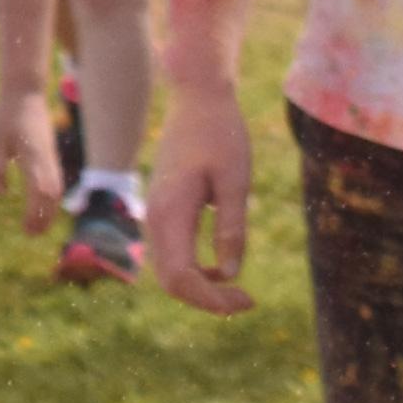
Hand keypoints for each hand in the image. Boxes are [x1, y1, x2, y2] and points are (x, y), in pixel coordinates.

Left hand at [0, 82, 64, 234]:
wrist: (25, 94)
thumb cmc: (7, 117)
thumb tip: (2, 194)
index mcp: (33, 158)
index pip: (39, 192)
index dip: (36, 213)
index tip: (26, 229)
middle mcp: (46, 160)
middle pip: (51, 195)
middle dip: (44, 218)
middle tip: (31, 235)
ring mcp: (51, 158)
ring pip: (56, 189)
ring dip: (49, 210)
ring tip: (38, 227)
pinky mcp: (50, 155)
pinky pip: (55, 181)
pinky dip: (51, 198)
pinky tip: (43, 207)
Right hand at [146, 72, 255, 316]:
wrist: (197, 101)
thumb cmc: (221, 135)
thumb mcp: (235, 181)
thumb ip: (232, 227)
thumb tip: (231, 273)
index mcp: (170, 213)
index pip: (180, 277)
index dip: (210, 299)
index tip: (246, 300)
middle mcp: (155, 220)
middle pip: (171, 281)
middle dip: (207, 299)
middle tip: (247, 302)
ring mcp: (156, 217)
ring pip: (170, 272)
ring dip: (201, 287)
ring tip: (239, 293)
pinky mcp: (164, 213)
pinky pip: (173, 256)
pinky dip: (195, 272)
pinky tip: (222, 269)